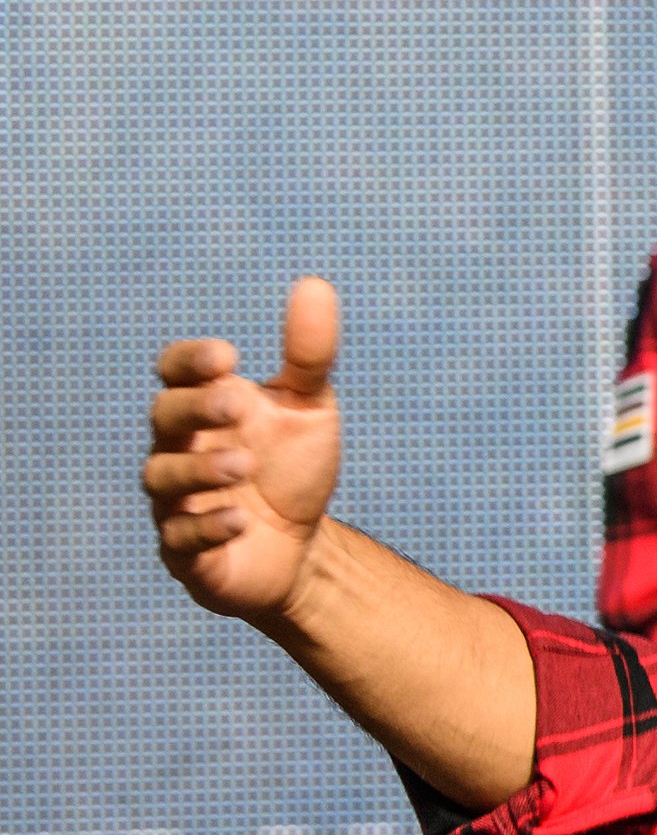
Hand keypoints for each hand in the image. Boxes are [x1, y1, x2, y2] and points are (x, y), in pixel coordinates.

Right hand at [147, 277, 346, 625]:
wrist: (302, 549)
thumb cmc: (294, 468)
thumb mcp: (309, 408)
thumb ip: (308, 354)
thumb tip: (315, 283)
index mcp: (206, 407)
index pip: (175, 371)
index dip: (190, 361)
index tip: (227, 357)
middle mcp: (180, 448)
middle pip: (163, 416)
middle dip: (194, 408)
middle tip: (234, 406)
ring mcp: (177, 500)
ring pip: (163, 478)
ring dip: (201, 469)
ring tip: (243, 465)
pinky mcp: (187, 551)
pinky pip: (180, 538)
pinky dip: (207, 527)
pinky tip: (239, 521)